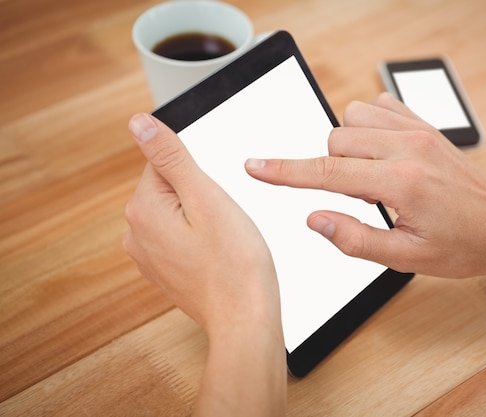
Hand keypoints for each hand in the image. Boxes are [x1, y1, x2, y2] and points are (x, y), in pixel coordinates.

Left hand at [123, 113, 279, 332]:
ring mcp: (149, 255)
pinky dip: (200, 239)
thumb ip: (170, 157)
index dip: (199, 176)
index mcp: (143, 210)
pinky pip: (181, 237)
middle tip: (222, 223)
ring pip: (178, 212)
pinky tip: (217, 255)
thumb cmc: (235, 263)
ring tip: (221, 241)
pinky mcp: (164, 269)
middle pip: (171, 188)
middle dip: (200, 197)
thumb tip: (139, 124)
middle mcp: (136, 233)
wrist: (244, 318)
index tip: (215, 201)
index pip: (165, 163)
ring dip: (202, 218)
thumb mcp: (206, 197)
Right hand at [246, 93, 485, 277]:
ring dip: (349, 147)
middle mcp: (407, 147)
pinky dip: (368, 126)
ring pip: (352, 118)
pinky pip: (378, 106)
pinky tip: (383, 153)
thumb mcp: (407, 257)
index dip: (284, 171)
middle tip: (361, 198)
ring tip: (372, 177)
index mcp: (401, 183)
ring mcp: (418, 130)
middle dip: (332, 169)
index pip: (326, 173)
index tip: (255, 167)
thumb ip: (354, 238)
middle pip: (335, 140)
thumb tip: (313, 218)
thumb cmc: (464, 245)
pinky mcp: (424, 124)